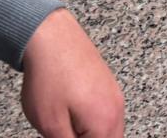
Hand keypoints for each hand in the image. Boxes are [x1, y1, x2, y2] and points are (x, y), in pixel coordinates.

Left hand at [21, 9, 124, 137]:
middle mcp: (116, 108)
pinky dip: (93, 123)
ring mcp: (113, 93)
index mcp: (105, 122)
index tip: (64, 137)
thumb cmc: (50, 76)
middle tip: (65, 134)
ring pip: (110, 129)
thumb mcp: (50, 124)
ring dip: (92, 134)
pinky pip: (106, 113)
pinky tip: (73, 119)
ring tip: (66, 129)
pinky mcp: (106, 83)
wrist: (51, 37)